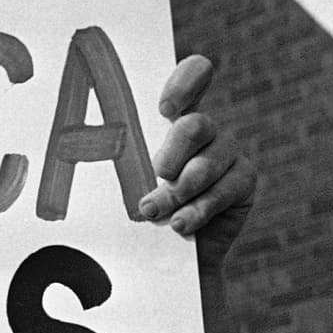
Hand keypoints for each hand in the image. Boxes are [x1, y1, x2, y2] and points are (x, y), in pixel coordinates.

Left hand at [138, 55, 256, 271]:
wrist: (167, 256)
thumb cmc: (141, 211)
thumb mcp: (126, 183)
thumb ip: (123, 162)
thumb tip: (88, 149)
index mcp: (175, 117)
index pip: (193, 76)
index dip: (185, 83)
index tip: (165, 109)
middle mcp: (206, 129)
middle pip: (196, 125)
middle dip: (173, 153)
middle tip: (158, 175)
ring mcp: (228, 153)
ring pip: (206, 163)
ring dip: (178, 192)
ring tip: (155, 212)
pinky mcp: (244, 180)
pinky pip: (223, 191)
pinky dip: (197, 211)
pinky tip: (181, 226)